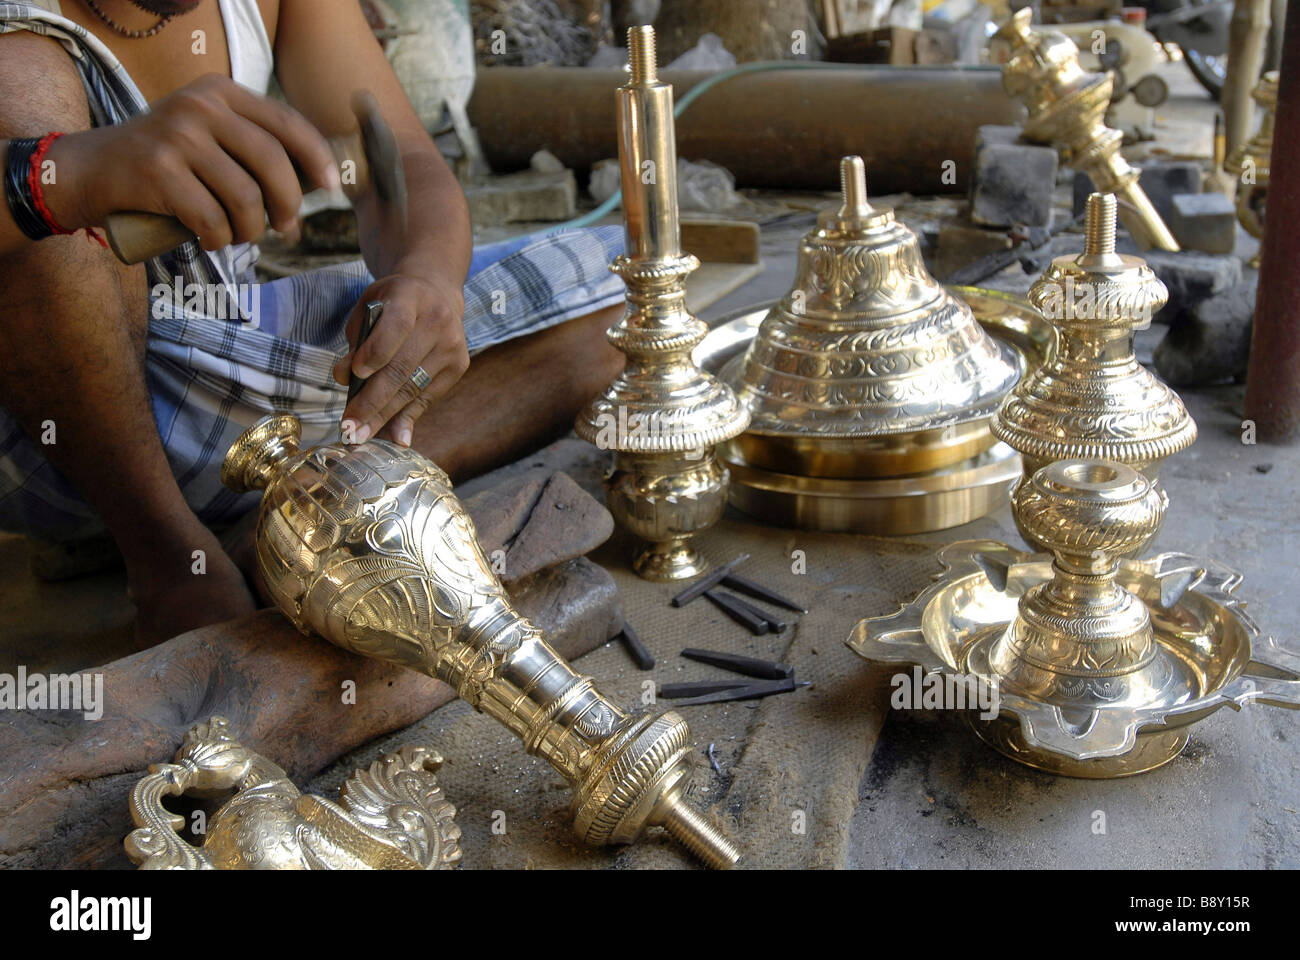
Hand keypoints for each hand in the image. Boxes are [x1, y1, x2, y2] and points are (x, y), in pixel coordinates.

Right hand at [47, 75, 338, 249]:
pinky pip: (212, 219)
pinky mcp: (158, 170)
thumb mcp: (210, 137)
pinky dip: (217, 240)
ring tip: (236, 236)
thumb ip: (254, 147)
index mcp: (221, 93)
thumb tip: (318, 182)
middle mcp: (201, 106)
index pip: (288, 123)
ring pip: (246, 198)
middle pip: (274, 163)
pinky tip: (208, 240)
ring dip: (250, 230)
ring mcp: (178, 135)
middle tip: (286, 229)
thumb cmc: (166, 163)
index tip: (331, 189)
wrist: (91, 170)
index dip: (318, 159)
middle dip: (289, 206)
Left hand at [333, 271, 468, 445]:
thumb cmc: (393, 304)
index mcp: (411, 297)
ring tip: (361, 435)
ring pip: (413, 388)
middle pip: (402, 368)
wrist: (437, 294)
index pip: (395, 327)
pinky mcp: (459, 366)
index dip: (374, 353)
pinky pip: (427, 397)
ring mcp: (453, 345)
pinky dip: (407, 417)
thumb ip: (357, 341)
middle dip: (372, 401)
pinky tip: (394, 436)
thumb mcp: (369, 309)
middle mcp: (438, 321)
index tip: (352, 376)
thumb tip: (345, 379)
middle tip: (349, 427)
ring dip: (385, 416)